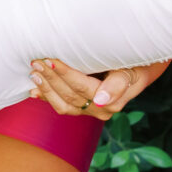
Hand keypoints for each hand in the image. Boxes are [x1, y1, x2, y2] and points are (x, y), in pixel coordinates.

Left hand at [28, 57, 167, 118]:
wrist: (138, 70)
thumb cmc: (134, 65)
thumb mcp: (130, 71)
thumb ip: (117, 85)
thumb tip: (100, 101)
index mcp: (111, 102)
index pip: (81, 87)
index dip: (65, 74)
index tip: (51, 60)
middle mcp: (99, 110)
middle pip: (69, 95)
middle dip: (51, 78)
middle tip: (37, 61)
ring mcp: (89, 111)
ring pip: (62, 104)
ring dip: (46, 88)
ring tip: (34, 72)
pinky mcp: (81, 108)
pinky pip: (61, 106)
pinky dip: (46, 97)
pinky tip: (34, 90)